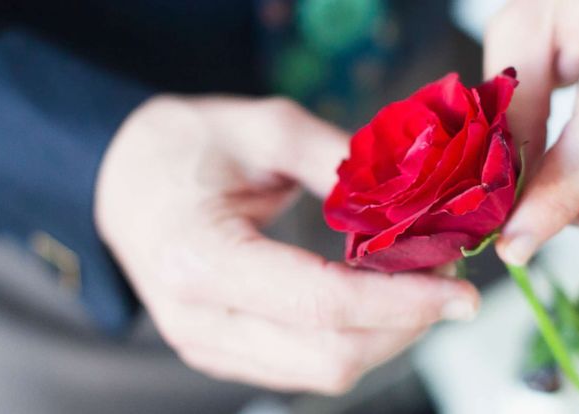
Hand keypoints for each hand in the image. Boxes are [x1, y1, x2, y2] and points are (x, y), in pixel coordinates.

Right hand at [95, 96, 478, 393]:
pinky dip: (351, 340)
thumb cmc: (181, 145)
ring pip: (321, 373)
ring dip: (383, 338)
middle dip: (403, 326)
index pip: (322, 304)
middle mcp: (198, 320)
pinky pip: (302, 367)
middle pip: (329, 357)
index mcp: (201, 259)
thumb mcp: (262, 128)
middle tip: (446, 284)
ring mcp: (206, 346)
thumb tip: (415, 194)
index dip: (401, 303)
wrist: (120, 178)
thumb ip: (338, 161)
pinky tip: (374, 301)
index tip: (458, 291)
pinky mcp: (220, 353)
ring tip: (416, 289)